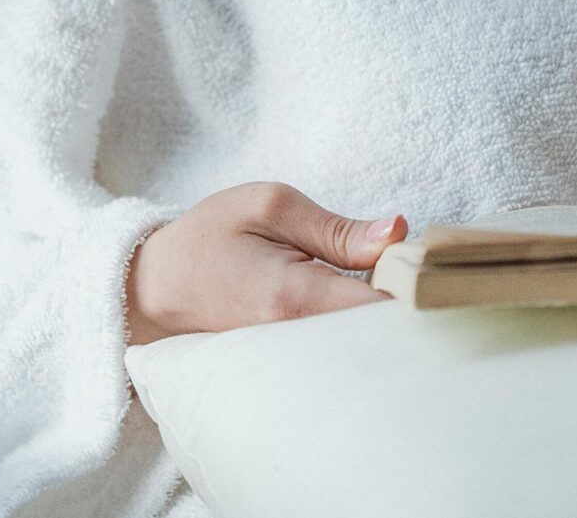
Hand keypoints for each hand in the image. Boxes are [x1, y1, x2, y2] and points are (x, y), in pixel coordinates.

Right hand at [125, 181, 405, 346]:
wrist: (154, 284)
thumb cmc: (211, 236)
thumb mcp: (271, 206)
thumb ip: (337, 227)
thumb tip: (397, 232)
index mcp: (293, 296)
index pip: (380, 308)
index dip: (413, 286)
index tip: (422, 262)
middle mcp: (293, 341)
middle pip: (376, 337)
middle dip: (403, 306)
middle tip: (408, 271)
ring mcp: (288, 362)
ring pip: (359, 349)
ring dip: (380, 320)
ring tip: (383, 285)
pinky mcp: (286, 368)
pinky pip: (338, 355)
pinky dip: (356, 332)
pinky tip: (357, 306)